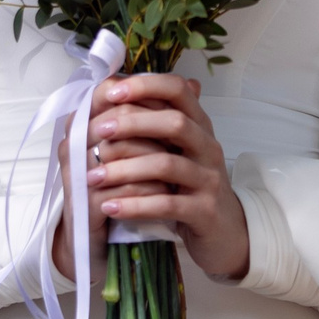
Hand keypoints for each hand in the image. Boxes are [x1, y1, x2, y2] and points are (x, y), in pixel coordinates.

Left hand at [49, 74, 249, 284]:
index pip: (178, 90)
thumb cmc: (190, 186)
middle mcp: (208, 147)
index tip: (111, 93)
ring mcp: (209, 179)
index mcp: (199, 125)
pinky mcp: (204, 211)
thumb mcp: (176, 150)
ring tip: (93, 177)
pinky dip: (135, 205)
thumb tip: (113, 89)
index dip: (146, 85)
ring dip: (125, 169)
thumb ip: (153, 123)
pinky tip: (109, 207)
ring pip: (167, 165)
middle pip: (174, 123)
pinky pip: (167, 204)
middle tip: (98, 131)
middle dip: (132, 124)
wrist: (225, 233)